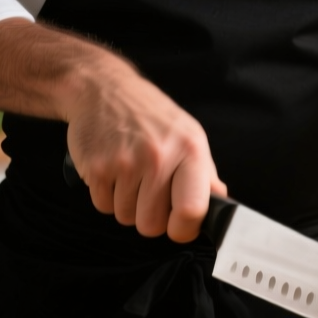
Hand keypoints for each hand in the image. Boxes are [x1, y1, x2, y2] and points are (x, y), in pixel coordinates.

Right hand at [64, 62, 225, 241]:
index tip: (178, 225)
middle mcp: (159, 156)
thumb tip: (220, 204)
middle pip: (152, 225)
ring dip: (126, 204)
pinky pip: (103, 206)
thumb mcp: (188, 135)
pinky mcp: (97, 167)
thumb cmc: (148, 115)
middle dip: (148, 216)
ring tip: (129, 174)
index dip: (184, 228)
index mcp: (189, 150)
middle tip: (147, 191)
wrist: (102, 89)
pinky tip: (112, 170)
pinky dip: (106, 195)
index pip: (192, 211)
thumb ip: (204, 174)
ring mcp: (125, 163)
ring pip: (125, 218)